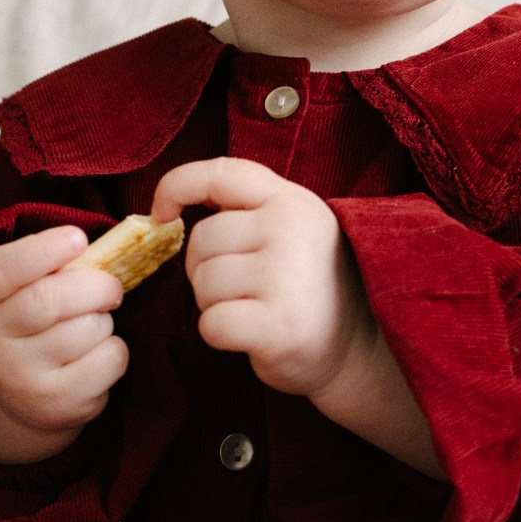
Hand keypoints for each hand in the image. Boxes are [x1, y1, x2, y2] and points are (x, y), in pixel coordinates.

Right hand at [0, 225, 126, 464]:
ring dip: (103, 320)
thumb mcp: (20, 285)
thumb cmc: (29, 320)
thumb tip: (99, 252)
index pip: (0, 271)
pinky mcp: (55, 403)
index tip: (77, 238)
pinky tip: (95, 354)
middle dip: (96, 285)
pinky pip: (108, 359)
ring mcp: (19, 376)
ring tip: (88, 326)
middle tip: (110, 287)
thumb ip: (49, 264)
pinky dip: (115, 350)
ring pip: (87, 329)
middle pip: (50, 300)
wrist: (20, 394)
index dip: (42, 251)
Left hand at [150, 161, 443, 477]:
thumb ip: (246, 212)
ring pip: (203, 283)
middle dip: (204, 269)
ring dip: (214, 304)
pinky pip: (212, 324)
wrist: (358, 348)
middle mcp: (290, 229)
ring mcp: (286, 276)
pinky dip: (219, 334)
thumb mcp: (292, 231)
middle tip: (241, 288)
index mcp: (291, 201)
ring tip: (252, 310)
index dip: (177, 186)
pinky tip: (251, 335)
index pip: (220, 172)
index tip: (162, 215)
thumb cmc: (309, 288)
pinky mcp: (278, 325)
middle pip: (202, 239)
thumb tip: (169, 210)